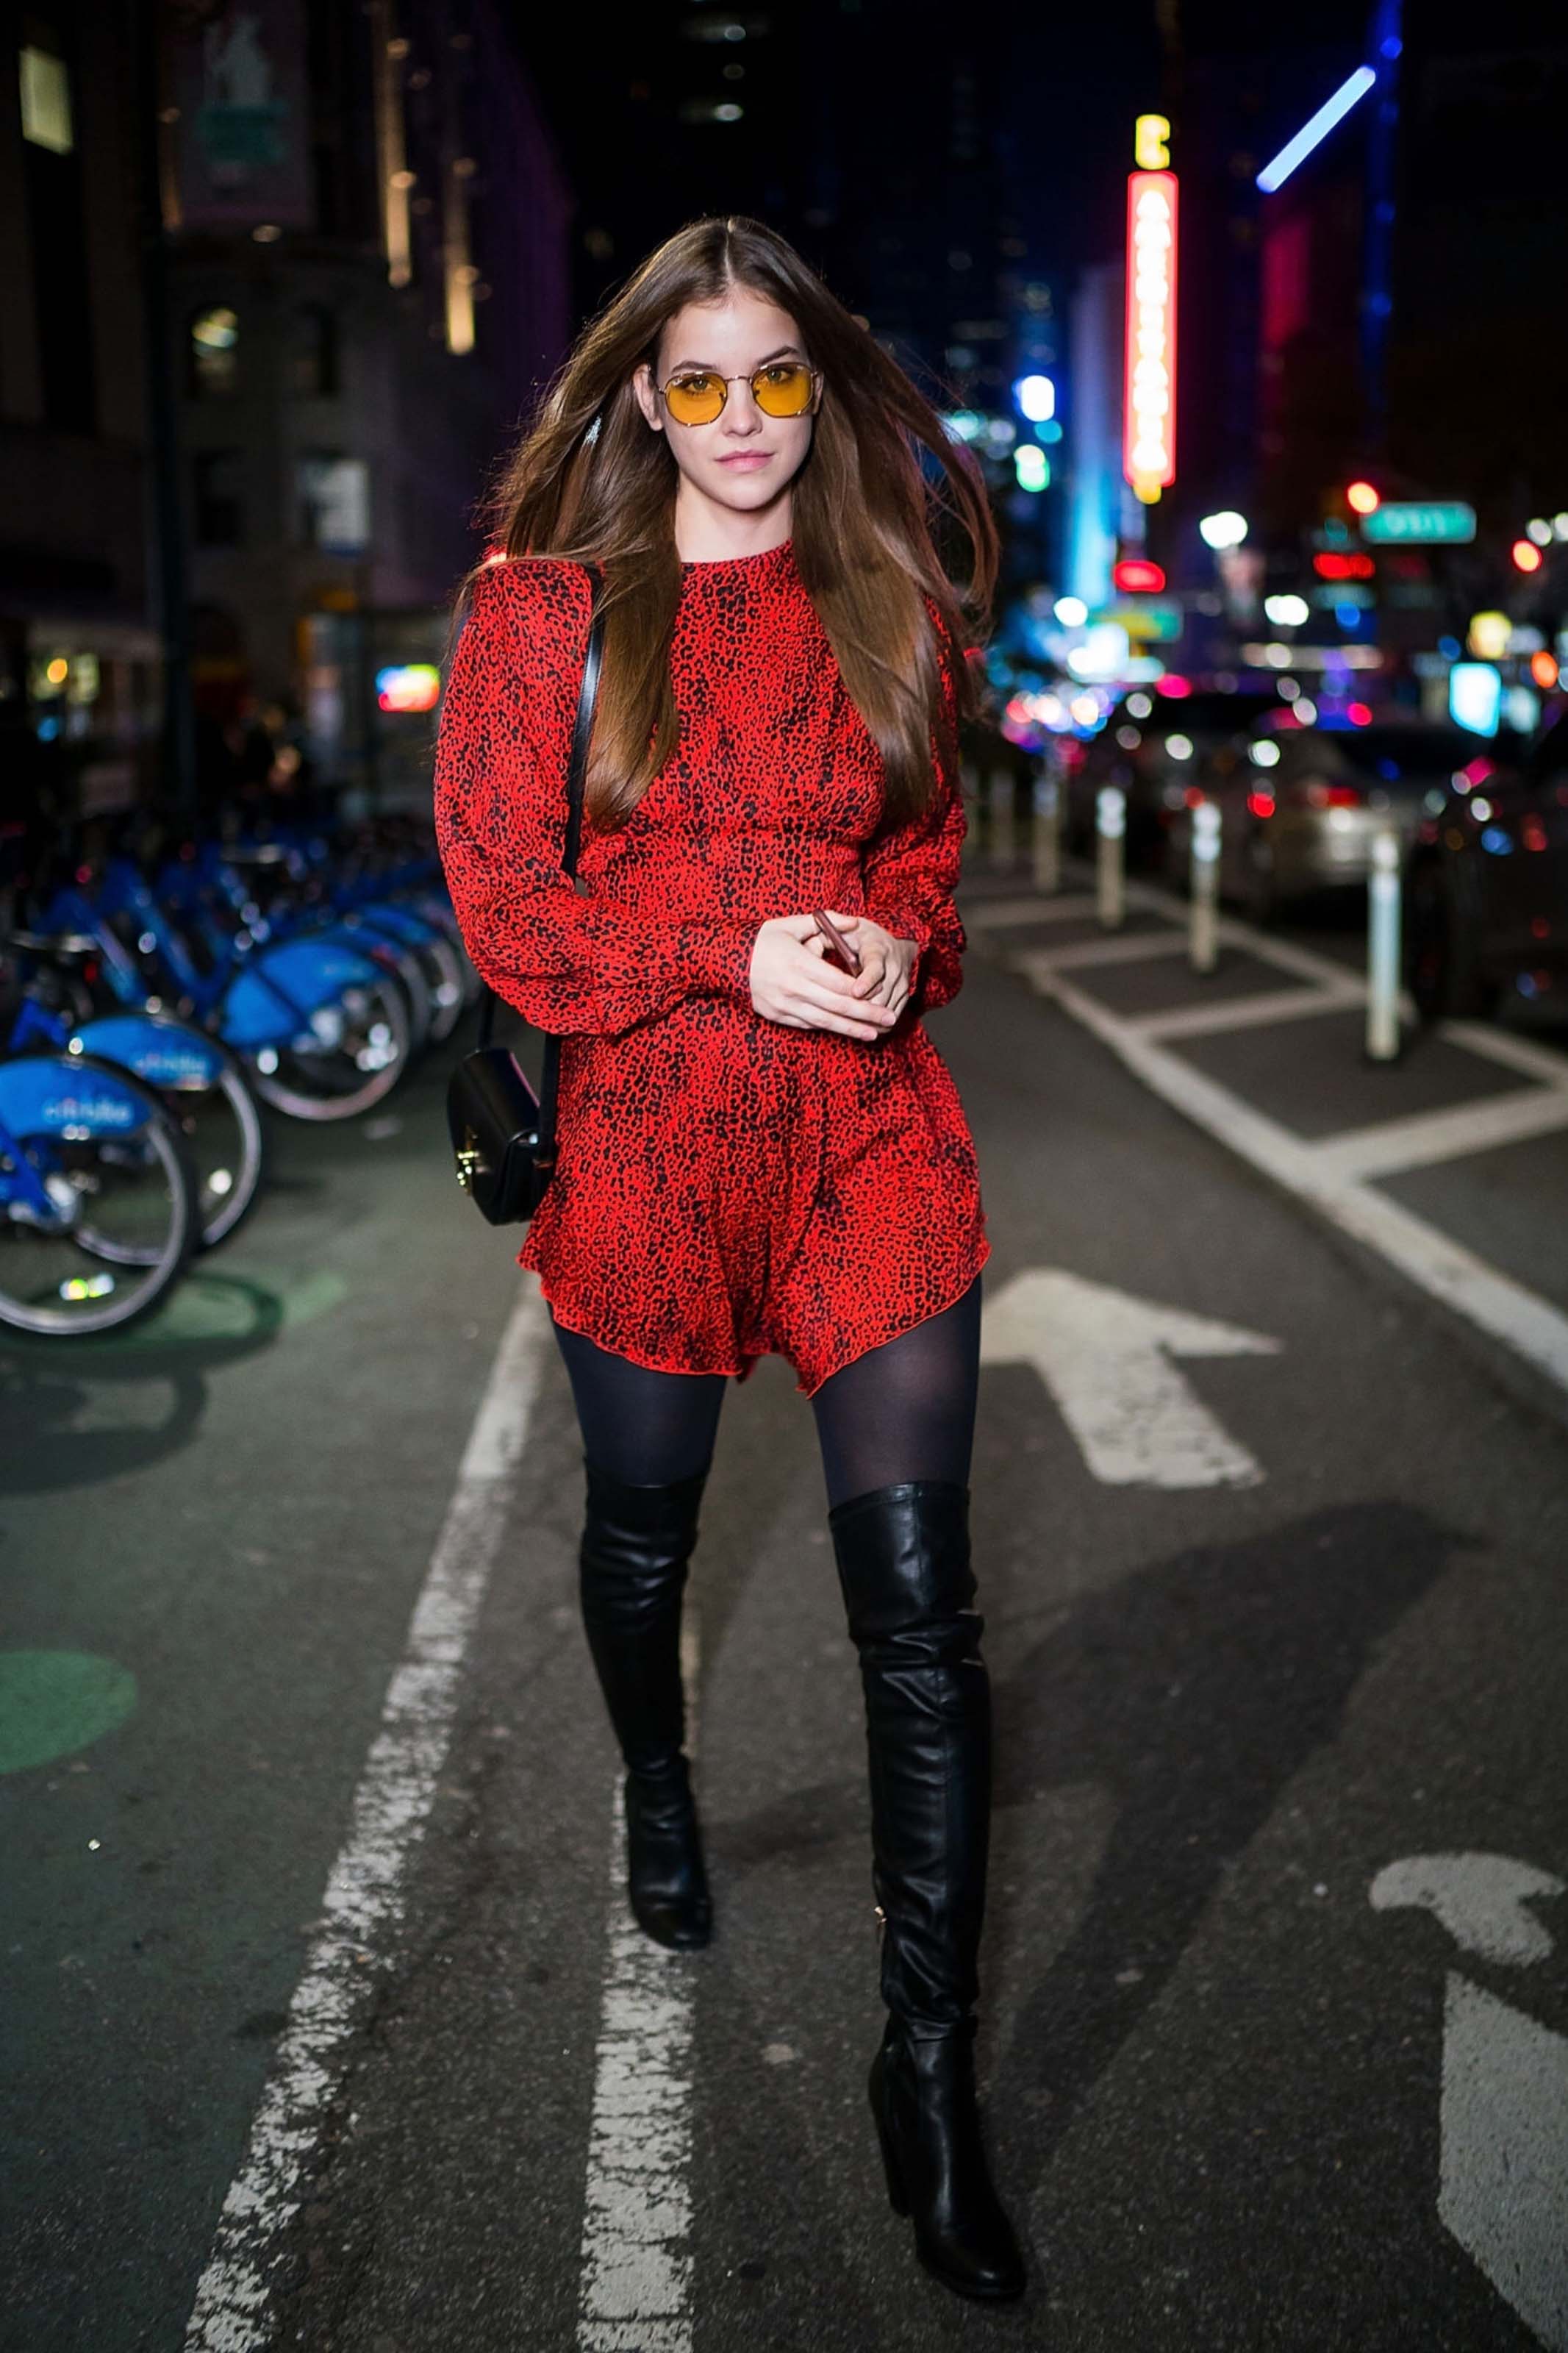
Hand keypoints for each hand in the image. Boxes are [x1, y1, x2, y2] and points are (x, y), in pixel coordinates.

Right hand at [748, 913, 901, 1042]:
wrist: (726, 960)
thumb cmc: (763, 940)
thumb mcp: (792, 923)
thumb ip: (826, 922)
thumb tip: (856, 922)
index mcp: (799, 963)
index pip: (838, 982)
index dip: (863, 993)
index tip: (883, 997)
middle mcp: (793, 987)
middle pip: (837, 1005)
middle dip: (866, 1014)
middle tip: (889, 1019)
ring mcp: (784, 1004)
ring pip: (824, 1021)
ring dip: (850, 1029)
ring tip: (873, 1034)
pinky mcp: (776, 1015)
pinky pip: (807, 1024)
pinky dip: (827, 1027)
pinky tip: (845, 1029)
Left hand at [817, 912, 916, 1019]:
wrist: (893, 944)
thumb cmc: (861, 937)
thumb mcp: (845, 929)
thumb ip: (829, 933)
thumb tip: (813, 941)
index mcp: (878, 949)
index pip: (876, 968)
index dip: (867, 981)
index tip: (855, 992)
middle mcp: (894, 967)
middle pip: (882, 994)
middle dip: (864, 1008)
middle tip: (844, 1016)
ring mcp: (902, 983)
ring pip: (887, 1009)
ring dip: (870, 1020)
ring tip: (850, 1025)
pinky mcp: (904, 996)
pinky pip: (892, 1017)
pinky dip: (878, 1024)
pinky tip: (862, 1027)